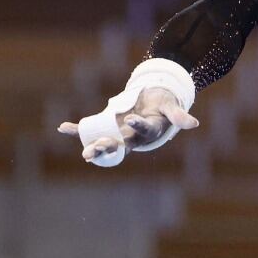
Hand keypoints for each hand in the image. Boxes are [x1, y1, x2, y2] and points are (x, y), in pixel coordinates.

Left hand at [58, 85, 198, 164]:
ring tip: (84, 153)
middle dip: (106, 147)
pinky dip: (77, 130)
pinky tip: (63, 128)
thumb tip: (195, 124)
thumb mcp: (170, 106)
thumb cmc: (163, 105)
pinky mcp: (107, 126)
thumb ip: (178, 115)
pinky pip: (90, 130)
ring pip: (105, 142)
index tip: (130, 119)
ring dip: (93, 147)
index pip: (142, 130)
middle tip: (92, 151)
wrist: (151, 103)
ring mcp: (118, 132)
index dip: (137, 125)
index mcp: (148, 130)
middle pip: (120, 144)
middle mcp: (132, 135)